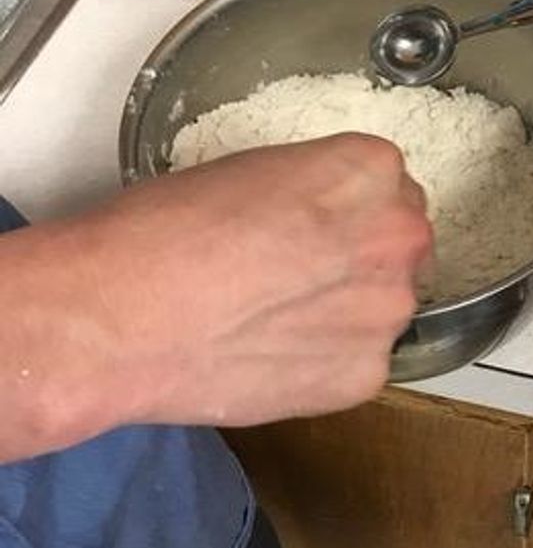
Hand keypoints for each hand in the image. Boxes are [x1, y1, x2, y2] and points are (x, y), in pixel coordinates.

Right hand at [13, 136, 431, 454]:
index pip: (387, 185)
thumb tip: (326, 221)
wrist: (118, 318)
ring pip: (383, 305)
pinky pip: (360, 361)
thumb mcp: (252, 172)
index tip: (310, 226)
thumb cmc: (164, 230)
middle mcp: (397, 237)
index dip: (344, 208)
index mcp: (370, 171)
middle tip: (296, 274)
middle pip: (399, 244)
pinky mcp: (366, 376)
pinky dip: (325, 362)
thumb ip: (315, 192)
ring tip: (274, 320)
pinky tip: (272, 355)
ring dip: (346, 310)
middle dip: (358, 257)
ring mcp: (387, 312)